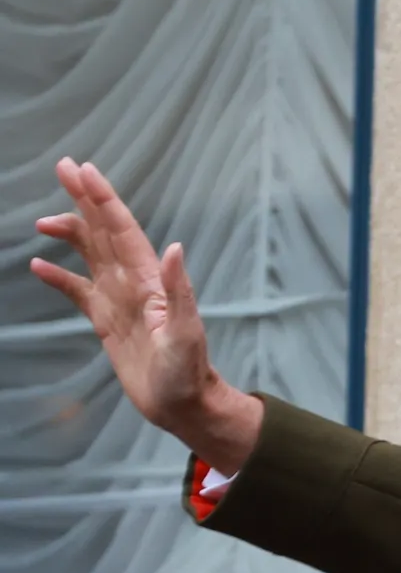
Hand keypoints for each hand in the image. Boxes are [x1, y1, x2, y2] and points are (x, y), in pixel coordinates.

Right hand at [29, 158, 263, 471]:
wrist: (184, 405)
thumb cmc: (189, 372)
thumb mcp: (186, 332)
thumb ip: (179, 292)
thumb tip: (174, 248)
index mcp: (150, 280)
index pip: (122, 229)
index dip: (103, 199)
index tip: (83, 170)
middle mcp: (133, 283)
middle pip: (104, 231)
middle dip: (85, 199)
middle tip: (63, 167)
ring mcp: (118, 300)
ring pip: (89, 255)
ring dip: (71, 233)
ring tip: (43, 221)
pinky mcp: (107, 321)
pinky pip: (78, 292)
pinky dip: (59, 276)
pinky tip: (38, 265)